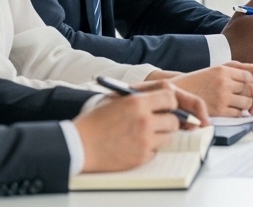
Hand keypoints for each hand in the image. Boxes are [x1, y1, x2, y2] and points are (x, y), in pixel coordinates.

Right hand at [73, 80, 208, 172]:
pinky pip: (157, 151)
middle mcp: (144, 120)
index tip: (166, 107)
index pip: (171, 98)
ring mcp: (144, 140)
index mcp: (137, 102)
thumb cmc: (95, 121)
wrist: (78, 145)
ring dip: (160, 135)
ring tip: (143, 134)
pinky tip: (134, 144)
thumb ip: (142, 96)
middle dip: (168, 121)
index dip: (170, 103)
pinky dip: (150, 148)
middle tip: (157, 122)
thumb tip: (168, 97)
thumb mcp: (116, 98)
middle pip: (174, 120)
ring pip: (168, 136)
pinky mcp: (141, 156)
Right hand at [169, 62, 252, 116]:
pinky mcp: (219, 110)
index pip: (250, 75)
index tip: (251, 86)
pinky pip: (238, 113)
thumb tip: (252, 80)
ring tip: (241, 105)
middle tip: (249, 97)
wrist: (177, 93)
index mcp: (223, 70)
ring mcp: (222, 96)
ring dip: (247, 105)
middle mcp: (224, 82)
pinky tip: (233, 110)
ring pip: (247, 102)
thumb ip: (232, 72)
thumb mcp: (214, 70)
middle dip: (252, 94)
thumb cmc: (197, 82)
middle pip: (250, 88)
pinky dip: (239, 113)